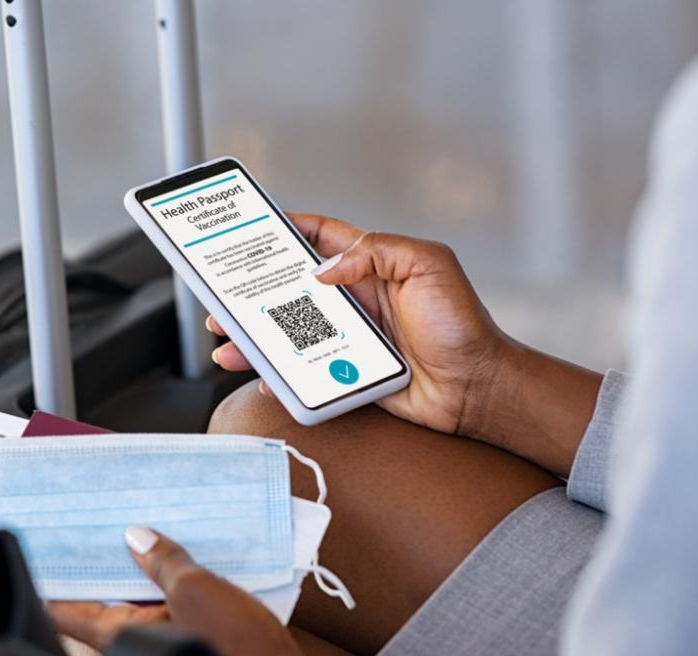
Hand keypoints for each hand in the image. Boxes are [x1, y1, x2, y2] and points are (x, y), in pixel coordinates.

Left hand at [48, 527, 303, 655]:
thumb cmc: (240, 648)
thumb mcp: (198, 590)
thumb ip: (165, 562)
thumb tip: (137, 536)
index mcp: (124, 637)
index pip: (68, 608)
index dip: (57, 573)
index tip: (48, 542)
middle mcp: (137, 640)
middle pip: (106, 595)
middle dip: (107, 557)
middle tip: (101, 518)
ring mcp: (165, 638)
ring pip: (139, 595)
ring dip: (143, 564)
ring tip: (143, 523)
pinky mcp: (192, 634)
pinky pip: (168, 600)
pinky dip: (169, 576)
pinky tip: (179, 548)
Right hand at [210, 213, 602, 475]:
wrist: (475, 388)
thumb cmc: (461, 325)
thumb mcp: (428, 265)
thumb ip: (377, 251)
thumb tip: (325, 269)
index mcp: (371, 266)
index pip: (322, 237)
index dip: (288, 228)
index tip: (255, 225)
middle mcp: (354, 299)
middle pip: (291, 288)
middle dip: (254, 290)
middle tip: (223, 294)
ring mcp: (348, 337)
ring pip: (289, 332)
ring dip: (255, 335)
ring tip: (227, 339)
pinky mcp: (346, 372)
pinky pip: (303, 372)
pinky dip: (279, 376)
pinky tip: (264, 378)